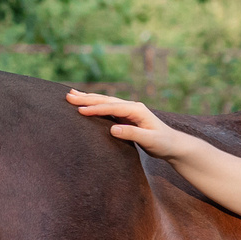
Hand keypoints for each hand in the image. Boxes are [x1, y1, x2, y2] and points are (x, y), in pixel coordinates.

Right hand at [67, 89, 190, 159]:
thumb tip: (112, 129)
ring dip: (89, 98)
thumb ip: (132, 134)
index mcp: (137, 110)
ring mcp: (129, 110)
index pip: (112, 107)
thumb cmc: (163, 143)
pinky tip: (86, 103)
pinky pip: (107, 108)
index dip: (96, 108)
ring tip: (71, 95)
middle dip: (87, 98)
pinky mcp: (126, 117)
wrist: (172, 145)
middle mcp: (132, 107)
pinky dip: (95, 105)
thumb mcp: (150, 141)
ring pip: (105, 102)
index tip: (80, 110)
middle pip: (106, 100)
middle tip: (68, 96)